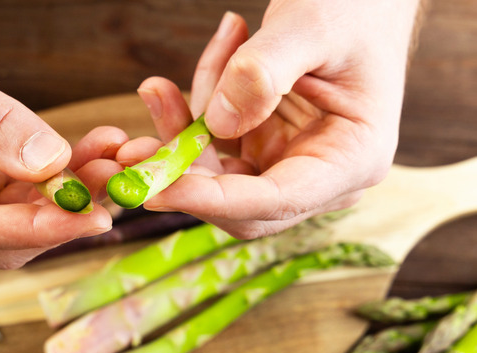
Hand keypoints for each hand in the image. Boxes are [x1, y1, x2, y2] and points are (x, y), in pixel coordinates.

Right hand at [0, 0, 125, 267]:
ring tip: (111, 159)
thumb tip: (50, 164)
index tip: (92, 218)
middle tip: (114, 182)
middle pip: (1, 238)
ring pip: (19, 217)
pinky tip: (90, 149)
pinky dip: (57, 173)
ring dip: (68, 193)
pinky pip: (21, 189)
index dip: (36, 228)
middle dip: (61, 215)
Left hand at [125, 3, 421, 237]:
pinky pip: (215, 140)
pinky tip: (215, 51)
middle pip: (237, 201)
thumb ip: (264, 72)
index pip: (275, 200)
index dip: (212, 200)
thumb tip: (216, 124)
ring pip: (216, 172)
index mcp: (352, 159)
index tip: (155, 189)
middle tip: (130, 150)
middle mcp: (322, 175)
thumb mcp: (311, 26)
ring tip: (158, 87)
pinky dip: (199, 104)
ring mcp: (290, 162)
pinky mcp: (265, 146)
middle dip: (181, 175)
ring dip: (180, 133)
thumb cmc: (354, 8)